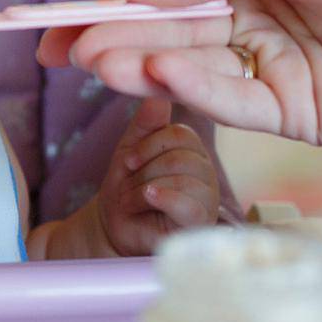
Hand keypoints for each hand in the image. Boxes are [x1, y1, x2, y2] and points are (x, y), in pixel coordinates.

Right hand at [36, 0, 321, 147]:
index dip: (107, 10)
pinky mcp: (294, 119)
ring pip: (190, 74)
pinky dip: (194, 90)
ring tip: (98, 62)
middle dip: (112, 43)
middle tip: (66, 49)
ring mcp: (269, 76)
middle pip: (165, 39)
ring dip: (142, 68)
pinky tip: (163, 72)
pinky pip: (232, 105)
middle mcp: (249, 30)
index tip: (55, 22)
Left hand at [98, 98, 219, 255]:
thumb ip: (146, 123)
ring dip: (145, 188)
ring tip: (133, 200)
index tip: (129, 161)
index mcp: (193, 152)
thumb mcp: (131, 149)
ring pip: (183, 178)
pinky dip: (163, 197)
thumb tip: (161, 94)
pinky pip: (188, 203)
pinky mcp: (201, 223)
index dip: (149, 145)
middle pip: (181, 156)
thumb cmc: (126, 188)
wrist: (113, 227)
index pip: (181, 134)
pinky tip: (148, 198)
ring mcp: (207, 199)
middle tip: (129, 186)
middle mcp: (207, 173)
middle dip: (145, 170)